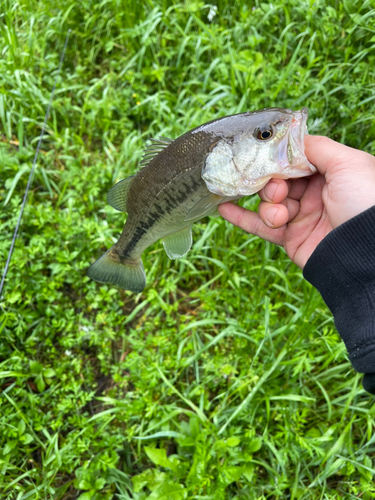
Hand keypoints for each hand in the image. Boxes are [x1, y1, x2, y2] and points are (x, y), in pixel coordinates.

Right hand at [218, 135, 374, 267]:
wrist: (365, 252)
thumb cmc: (364, 202)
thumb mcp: (348, 163)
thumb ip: (317, 147)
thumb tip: (290, 140)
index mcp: (330, 173)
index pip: (295, 160)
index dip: (280, 159)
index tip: (265, 158)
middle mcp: (315, 193)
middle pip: (279, 180)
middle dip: (272, 183)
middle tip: (277, 190)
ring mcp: (301, 216)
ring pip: (269, 202)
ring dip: (268, 206)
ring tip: (279, 216)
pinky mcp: (290, 238)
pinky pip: (261, 226)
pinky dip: (241, 217)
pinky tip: (224, 208)